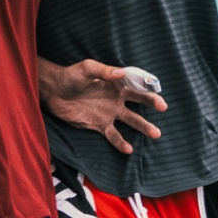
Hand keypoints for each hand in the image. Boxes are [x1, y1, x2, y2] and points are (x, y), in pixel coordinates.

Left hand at [41, 59, 165, 155]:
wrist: (54, 91)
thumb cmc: (71, 75)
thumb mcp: (87, 68)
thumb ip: (104, 71)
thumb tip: (121, 73)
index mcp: (116, 84)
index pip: (136, 86)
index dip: (148, 89)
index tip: (158, 95)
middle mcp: (116, 99)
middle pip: (138, 103)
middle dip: (151, 105)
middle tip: (163, 108)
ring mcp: (109, 113)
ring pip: (130, 121)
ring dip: (143, 127)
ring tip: (156, 134)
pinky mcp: (99, 125)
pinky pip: (113, 135)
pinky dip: (120, 143)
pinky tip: (129, 149)